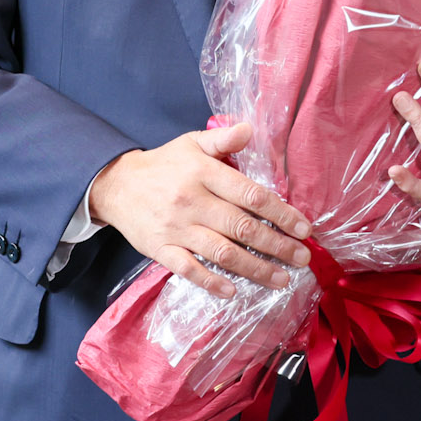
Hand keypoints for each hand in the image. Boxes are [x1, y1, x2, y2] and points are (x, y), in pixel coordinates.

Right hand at [87, 122, 313, 299]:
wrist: (117, 185)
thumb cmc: (163, 164)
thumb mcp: (192, 143)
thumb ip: (223, 139)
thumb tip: (251, 129)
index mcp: (203, 172)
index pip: (250, 194)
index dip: (281, 212)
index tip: (304, 227)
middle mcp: (192, 201)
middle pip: (242, 227)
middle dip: (277, 245)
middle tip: (302, 258)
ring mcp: (176, 228)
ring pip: (222, 252)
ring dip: (255, 268)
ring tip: (282, 279)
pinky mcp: (161, 249)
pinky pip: (189, 270)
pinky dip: (211, 282)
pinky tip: (233, 292)